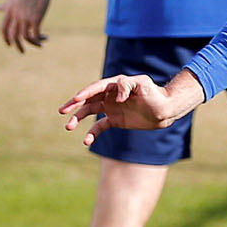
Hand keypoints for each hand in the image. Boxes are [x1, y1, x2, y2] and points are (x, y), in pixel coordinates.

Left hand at [0, 0, 52, 53]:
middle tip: (22, 51)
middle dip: (17, 45)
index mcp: (10, 10)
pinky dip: (39, 40)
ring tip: (39, 45)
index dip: (5, 38)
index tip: (10, 44)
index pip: (3, 28)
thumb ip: (7, 4)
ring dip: (32, 44)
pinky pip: (35, 35)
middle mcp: (16, 15)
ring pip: (24, 37)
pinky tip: (45, 38)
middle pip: (13, 36)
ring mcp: (25, 17)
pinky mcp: (36, 19)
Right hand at [60, 69, 205, 144]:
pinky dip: (91, 133)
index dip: (85, 93)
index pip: (96, 88)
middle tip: (62, 111)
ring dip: (78, 119)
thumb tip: (116, 97)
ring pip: (90, 112)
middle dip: (74, 105)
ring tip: (68, 127)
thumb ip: (127, 85)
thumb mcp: (143, 84)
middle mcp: (110, 95)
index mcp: (115, 84)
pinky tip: (86, 141)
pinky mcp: (115, 120)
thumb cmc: (155, 94)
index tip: (75, 100)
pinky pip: (99, 127)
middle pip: (88, 99)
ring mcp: (111, 108)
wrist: (165, 110)